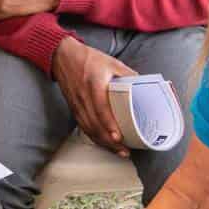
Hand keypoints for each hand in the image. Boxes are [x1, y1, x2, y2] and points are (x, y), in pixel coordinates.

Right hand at [53, 36, 137, 155]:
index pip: (100, 108)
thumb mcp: (111, 62)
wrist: (63, 57)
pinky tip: (104, 143)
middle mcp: (84, 97)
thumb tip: (145, 85)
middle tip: (124, 150)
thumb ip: (128, 74)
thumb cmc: (88, 59)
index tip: (117, 137)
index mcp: (94, 84)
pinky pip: (84, 127)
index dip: (109, 125)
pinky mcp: (74, 109)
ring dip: (103, 142)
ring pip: (89, 129)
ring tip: (118, 151)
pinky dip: (94, 137)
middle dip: (109, 141)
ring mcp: (77, 105)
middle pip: (95, 124)